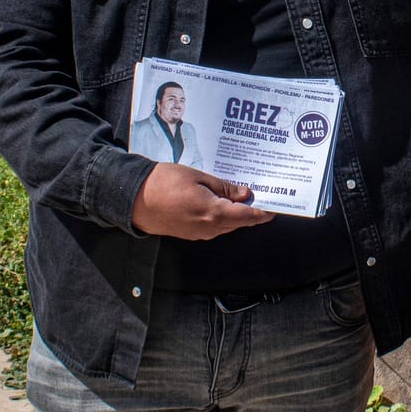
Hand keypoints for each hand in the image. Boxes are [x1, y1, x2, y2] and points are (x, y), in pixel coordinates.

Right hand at [130, 163, 273, 239]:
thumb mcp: (197, 177)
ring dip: (237, 214)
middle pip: (239, 222)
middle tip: (263, 196)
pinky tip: (222, 203)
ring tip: (243, 197)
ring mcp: (199, 234)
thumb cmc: (163, 183)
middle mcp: (209, 228)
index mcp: (213, 213)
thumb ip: (223, 187)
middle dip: (253, 211)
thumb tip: (244, 194)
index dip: (263, 211)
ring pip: (227, 225)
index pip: (248, 216)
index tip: (276, 205)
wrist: (133, 199)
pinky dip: (223, 217)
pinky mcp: (190, 234)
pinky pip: (214, 227)